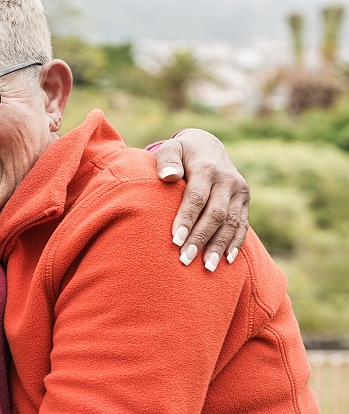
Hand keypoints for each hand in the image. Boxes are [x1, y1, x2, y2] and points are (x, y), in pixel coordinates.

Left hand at [154, 129, 249, 271]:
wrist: (208, 146)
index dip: (187, 219)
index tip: (175, 240)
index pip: (197, 198)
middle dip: (200, 238)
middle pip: (216, 214)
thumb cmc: (181, 152)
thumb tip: (168, 176)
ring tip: (206, 267)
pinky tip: (227, 260)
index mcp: (207, 168)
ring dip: (219, 246)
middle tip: (185, 259)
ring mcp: (239, 191)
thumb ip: (167, 160)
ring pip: (231, 223)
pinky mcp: (245, 200)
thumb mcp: (171, 149)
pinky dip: (236, 243)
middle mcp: (227, 180)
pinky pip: (243, 224)